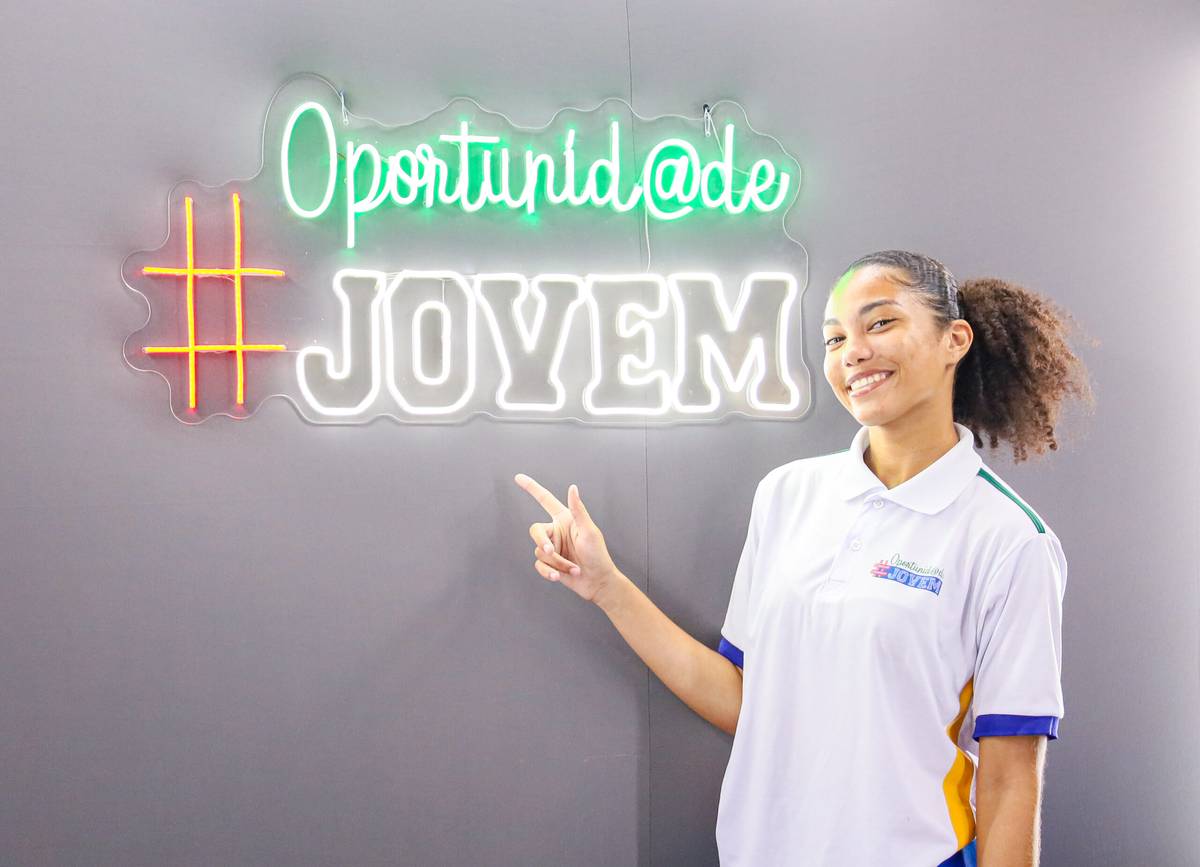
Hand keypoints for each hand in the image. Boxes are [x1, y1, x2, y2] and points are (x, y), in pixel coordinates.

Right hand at [513, 473, 620, 604]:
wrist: (598, 581)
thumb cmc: (598, 555)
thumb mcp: (589, 531)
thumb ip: (578, 510)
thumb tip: (572, 488)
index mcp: (565, 519)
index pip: (544, 499)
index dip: (531, 488)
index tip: (518, 477)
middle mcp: (556, 531)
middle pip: (535, 531)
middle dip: (542, 542)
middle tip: (550, 551)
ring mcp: (552, 548)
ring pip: (539, 552)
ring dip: (556, 562)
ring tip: (573, 568)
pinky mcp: (549, 563)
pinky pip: (539, 565)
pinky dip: (549, 571)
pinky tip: (559, 576)